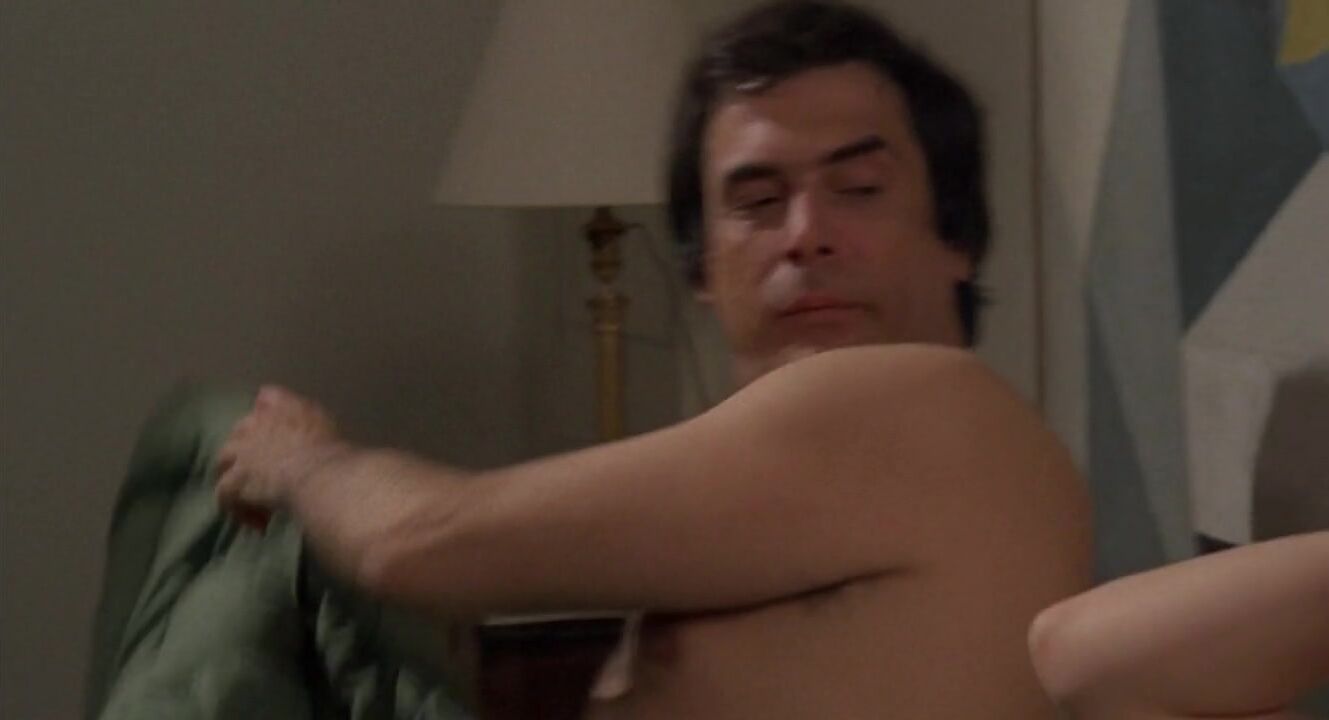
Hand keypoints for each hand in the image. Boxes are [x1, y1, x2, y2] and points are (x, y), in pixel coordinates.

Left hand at [216, 385, 346, 529]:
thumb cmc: (332, 450)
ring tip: (252, 497)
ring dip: (235, 477)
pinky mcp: (234, 482)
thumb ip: (314, 423)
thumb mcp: (329, 426)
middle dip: (247, 448)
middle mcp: (256, 424)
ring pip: (224, 461)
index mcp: (284, 406)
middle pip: (240, 431)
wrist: (316, 473)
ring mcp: (241, 453)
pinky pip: (225, 496)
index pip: (268, 397)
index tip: (278, 431)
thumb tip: (312, 432)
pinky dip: (240, 510)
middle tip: (264, 470)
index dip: (269, 413)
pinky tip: (260, 523)